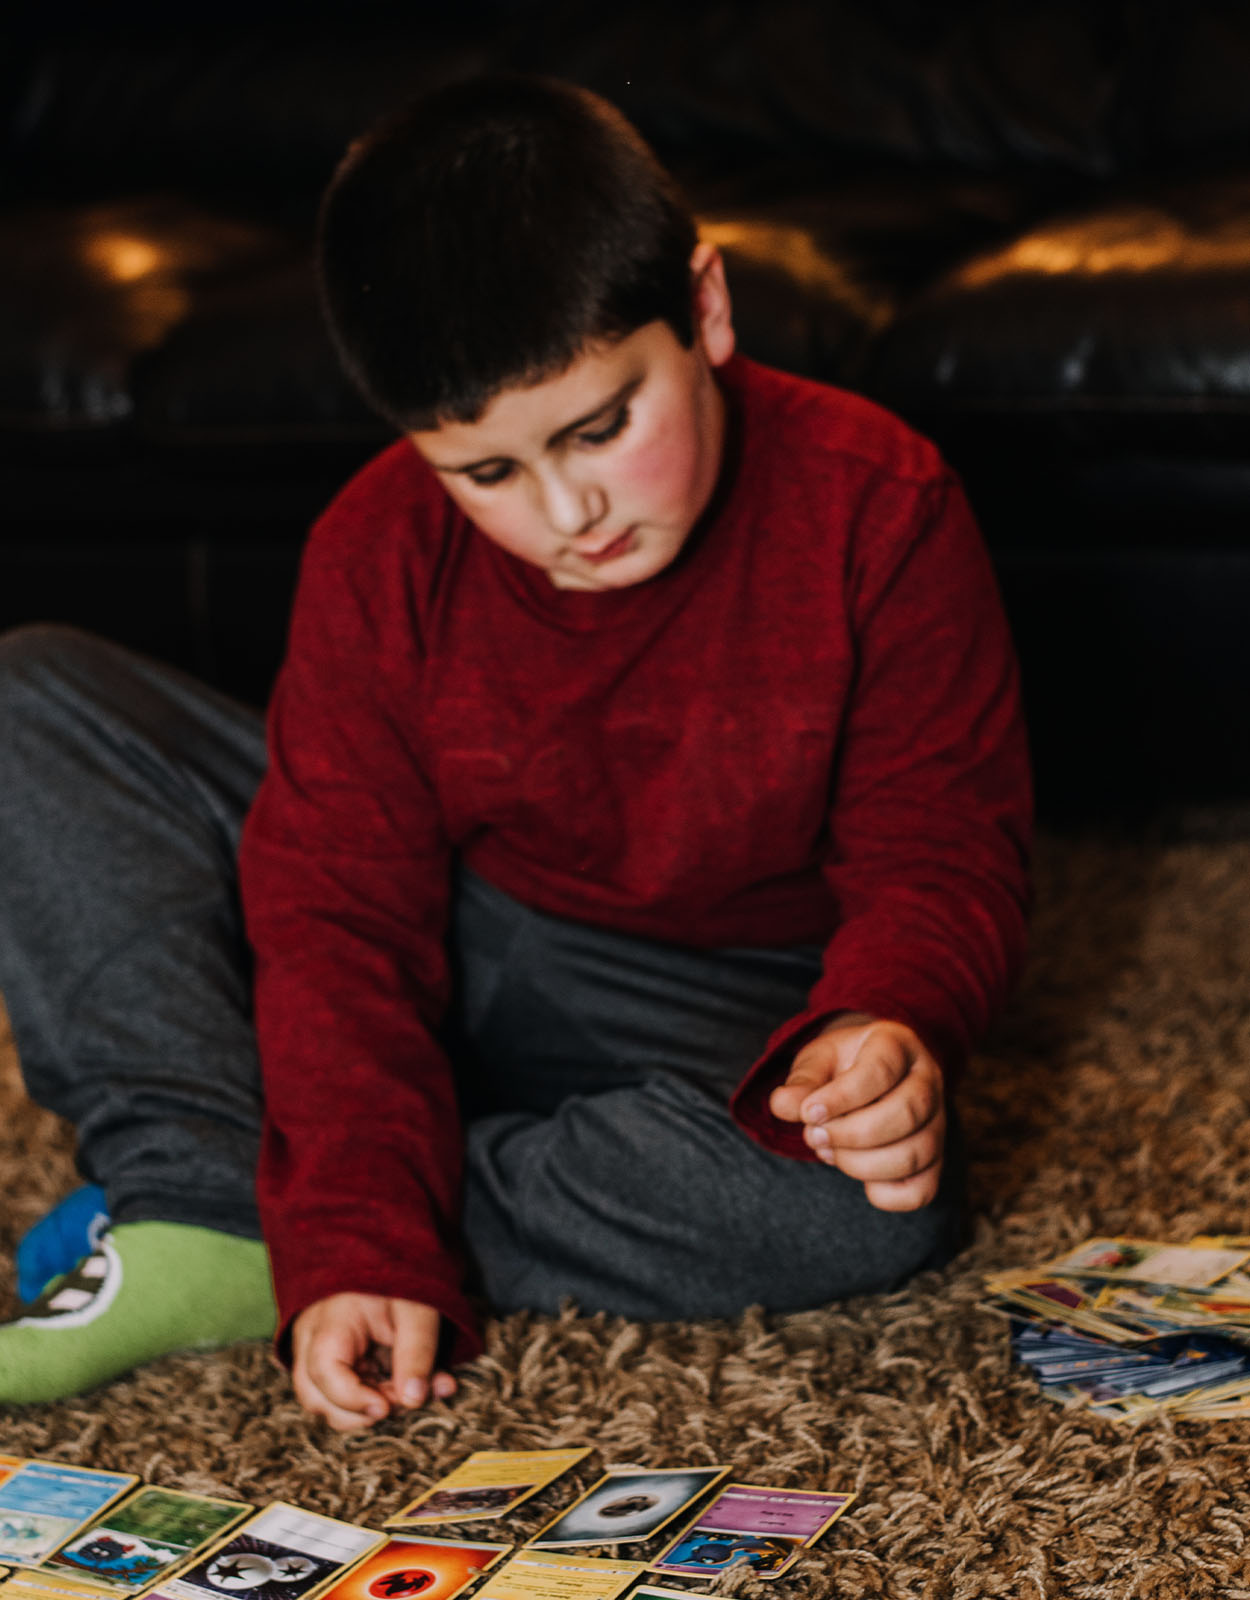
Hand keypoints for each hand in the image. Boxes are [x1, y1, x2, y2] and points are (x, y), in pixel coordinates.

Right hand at [291, 1293, 455, 1430]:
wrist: (383, 1247)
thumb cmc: (399, 1278)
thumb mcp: (418, 1310)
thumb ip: (418, 1354)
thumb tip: (414, 1401)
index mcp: (331, 1320)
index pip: (324, 1371)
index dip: (353, 1400)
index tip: (387, 1407)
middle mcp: (311, 1338)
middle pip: (316, 1397)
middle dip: (361, 1411)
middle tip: (405, 1398)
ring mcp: (314, 1350)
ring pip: (323, 1400)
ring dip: (364, 1409)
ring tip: (404, 1393)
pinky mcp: (328, 1358)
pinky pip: (338, 1390)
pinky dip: (368, 1397)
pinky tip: (401, 1386)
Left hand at [769, 1013, 944, 1210]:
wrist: (866, 1076)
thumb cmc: (840, 1067)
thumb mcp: (817, 1060)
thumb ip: (802, 1081)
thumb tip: (784, 1105)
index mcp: (897, 1044)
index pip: (881, 1071)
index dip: (841, 1098)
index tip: (808, 1113)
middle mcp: (928, 1081)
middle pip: (906, 1113)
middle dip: (851, 1134)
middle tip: (814, 1136)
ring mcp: (937, 1123)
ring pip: (915, 1155)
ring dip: (861, 1164)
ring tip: (828, 1152)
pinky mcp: (935, 1160)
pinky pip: (920, 1191)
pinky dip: (884, 1194)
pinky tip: (858, 1175)